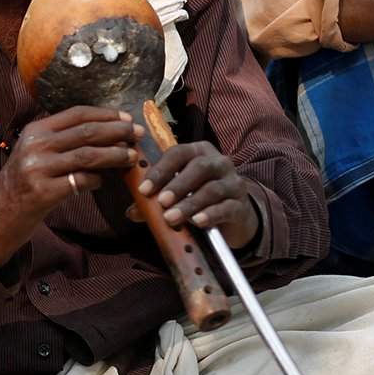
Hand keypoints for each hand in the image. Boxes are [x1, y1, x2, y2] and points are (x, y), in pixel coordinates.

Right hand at [0, 107, 139, 265]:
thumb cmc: (24, 183)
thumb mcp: (35, 154)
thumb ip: (62, 141)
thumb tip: (107, 132)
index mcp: (35, 130)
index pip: (77, 114)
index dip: (105, 114)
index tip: (127, 119)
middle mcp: (35, 145)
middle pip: (86, 132)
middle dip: (117, 132)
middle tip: (138, 135)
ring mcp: (38, 169)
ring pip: (87, 155)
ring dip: (114, 155)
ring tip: (131, 157)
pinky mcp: (42, 192)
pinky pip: (80, 182)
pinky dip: (97, 180)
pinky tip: (103, 181)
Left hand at [137, 141, 258, 250]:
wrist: (234, 216)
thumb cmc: (200, 198)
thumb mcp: (178, 195)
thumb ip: (155, 201)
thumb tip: (133, 211)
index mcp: (199, 152)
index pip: (178, 153)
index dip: (161, 169)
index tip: (144, 189)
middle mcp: (219, 162)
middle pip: (199, 167)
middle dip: (177, 185)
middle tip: (161, 202)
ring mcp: (233, 182)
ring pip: (212, 189)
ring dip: (190, 203)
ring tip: (172, 218)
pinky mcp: (240, 205)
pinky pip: (226, 207)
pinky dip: (210, 214)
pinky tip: (197, 222)